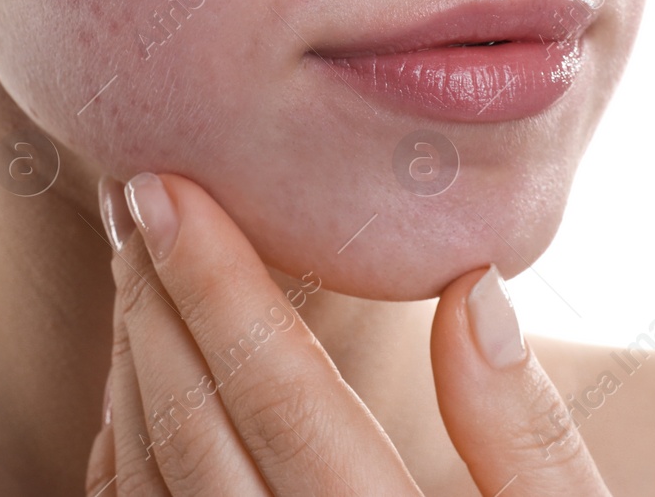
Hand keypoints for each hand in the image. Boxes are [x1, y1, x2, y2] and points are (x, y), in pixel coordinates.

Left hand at [84, 173, 612, 495]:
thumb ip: (530, 434)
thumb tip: (470, 288)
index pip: (284, 397)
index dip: (218, 283)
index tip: (169, 188)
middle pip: (197, 433)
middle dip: (156, 304)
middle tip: (136, 199)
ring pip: (152, 485)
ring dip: (130, 369)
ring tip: (134, 272)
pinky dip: (124, 451)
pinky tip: (136, 387)